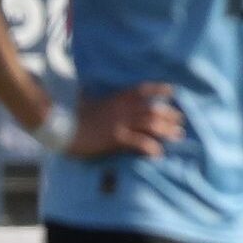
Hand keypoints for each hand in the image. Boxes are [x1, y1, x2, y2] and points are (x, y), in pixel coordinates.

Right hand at [67, 83, 184, 158]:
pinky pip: (138, 141)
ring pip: (150, 123)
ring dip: (166, 130)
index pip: (142, 90)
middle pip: (152, 109)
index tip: (174, 91)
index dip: (159, 89)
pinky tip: (159, 153)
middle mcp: (121, 108)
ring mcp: (119, 122)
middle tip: (181, 121)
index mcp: (116, 98)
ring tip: (178, 136)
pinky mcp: (115, 138)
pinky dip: (150, 147)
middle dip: (169, 115)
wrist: (60, 127)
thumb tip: (90, 89)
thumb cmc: (72, 115)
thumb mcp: (88, 100)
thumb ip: (97, 97)